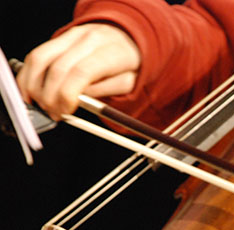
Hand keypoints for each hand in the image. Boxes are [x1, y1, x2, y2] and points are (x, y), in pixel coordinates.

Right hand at [17, 23, 140, 119]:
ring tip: (42, 105)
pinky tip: (32, 92)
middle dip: (51, 97)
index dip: (68, 95)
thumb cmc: (128, 64)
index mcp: (110, 52)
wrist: (126, 38)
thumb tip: (78, 101)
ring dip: (35, 87)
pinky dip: (29, 76)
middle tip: (54, 113)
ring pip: (41, 59)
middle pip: (58, 69)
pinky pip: (36, 55)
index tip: (66, 111)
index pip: (81, 73)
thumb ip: (104, 92)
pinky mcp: (59, 38)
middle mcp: (88, 40)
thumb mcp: (128, 83)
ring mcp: (71, 36)